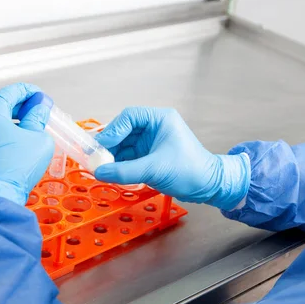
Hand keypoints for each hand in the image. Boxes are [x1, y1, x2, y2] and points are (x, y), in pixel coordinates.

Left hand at [0, 83, 54, 205]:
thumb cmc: (16, 166)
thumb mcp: (38, 138)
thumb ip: (38, 118)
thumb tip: (39, 108)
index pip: (12, 91)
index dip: (30, 91)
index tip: (42, 97)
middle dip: (20, 107)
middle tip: (37, 112)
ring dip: (9, 121)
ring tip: (27, 129)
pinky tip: (13, 143)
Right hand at [94, 107, 249, 209]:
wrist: (208, 186)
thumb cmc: (191, 170)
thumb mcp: (155, 169)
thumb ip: (125, 171)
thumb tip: (100, 172)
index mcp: (160, 119)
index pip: (129, 117)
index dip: (113, 130)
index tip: (102, 146)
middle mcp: (154, 127)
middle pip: (123, 131)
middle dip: (110, 145)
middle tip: (97, 158)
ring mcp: (151, 142)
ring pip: (124, 145)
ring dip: (113, 156)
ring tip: (102, 168)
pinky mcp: (150, 156)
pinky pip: (129, 157)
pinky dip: (120, 164)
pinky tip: (112, 172)